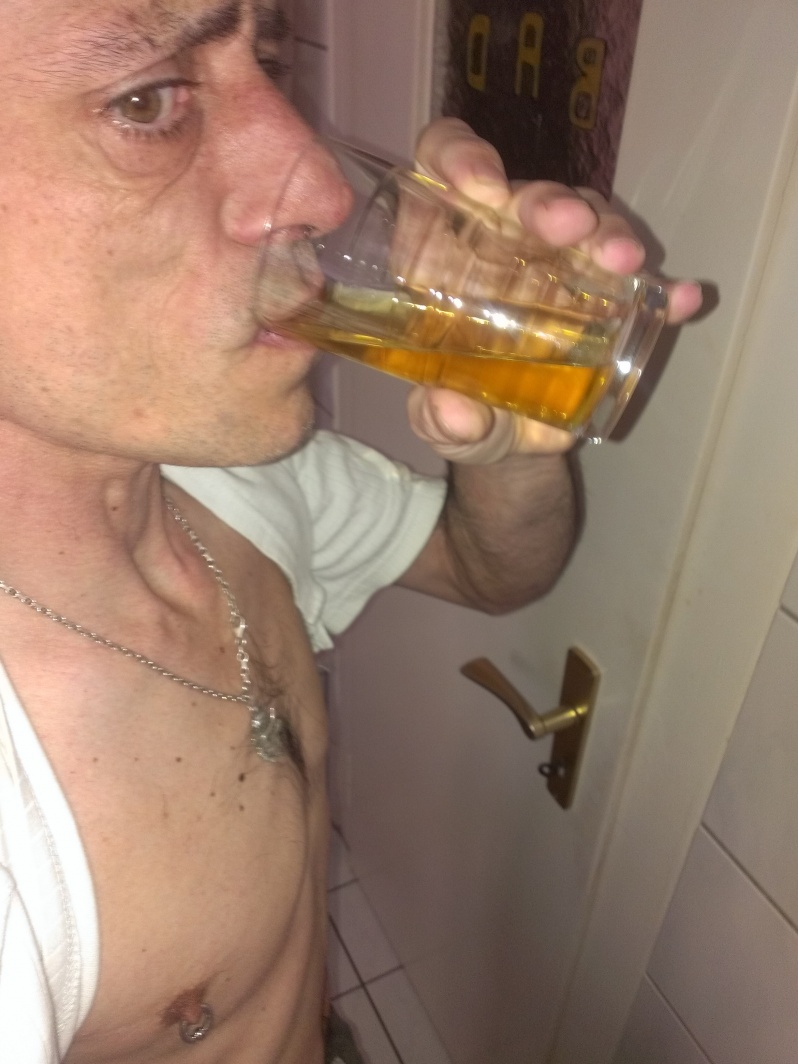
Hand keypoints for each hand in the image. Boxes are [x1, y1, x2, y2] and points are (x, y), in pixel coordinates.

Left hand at [408, 118, 703, 463]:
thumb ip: (437, 416)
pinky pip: (639, 285)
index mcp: (444, 249)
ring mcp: (559, 265)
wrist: (505, 437)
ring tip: (624, 261)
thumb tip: (451, 412)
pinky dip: (662, 291)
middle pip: (526, 196)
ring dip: (606, 234)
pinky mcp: (606, 302)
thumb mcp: (439, 419)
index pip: (444, 165)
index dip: (458, 155)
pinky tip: (681, 300)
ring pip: (587, 223)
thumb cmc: (456, 408)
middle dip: (549, 203)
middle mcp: (502, 241)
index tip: (477, 183)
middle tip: (569, 225)